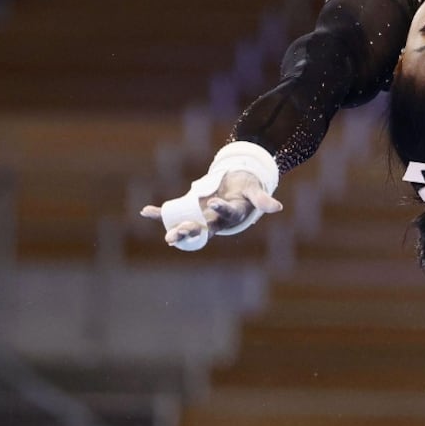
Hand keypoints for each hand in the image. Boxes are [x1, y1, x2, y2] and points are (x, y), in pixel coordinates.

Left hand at [141, 169, 282, 250]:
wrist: (235, 187)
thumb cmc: (246, 188)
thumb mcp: (254, 190)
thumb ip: (262, 199)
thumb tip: (278, 208)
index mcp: (231, 214)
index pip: (225, 214)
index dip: (220, 208)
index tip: (214, 202)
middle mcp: (215, 219)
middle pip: (203, 228)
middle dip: (190, 231)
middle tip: (175, 235)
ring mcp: (201, 216)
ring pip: (189, 226)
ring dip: (177, 231)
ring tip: (167, 237)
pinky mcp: (191, 210)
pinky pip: (173, 214)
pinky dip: (160, 213)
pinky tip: (146, 211)